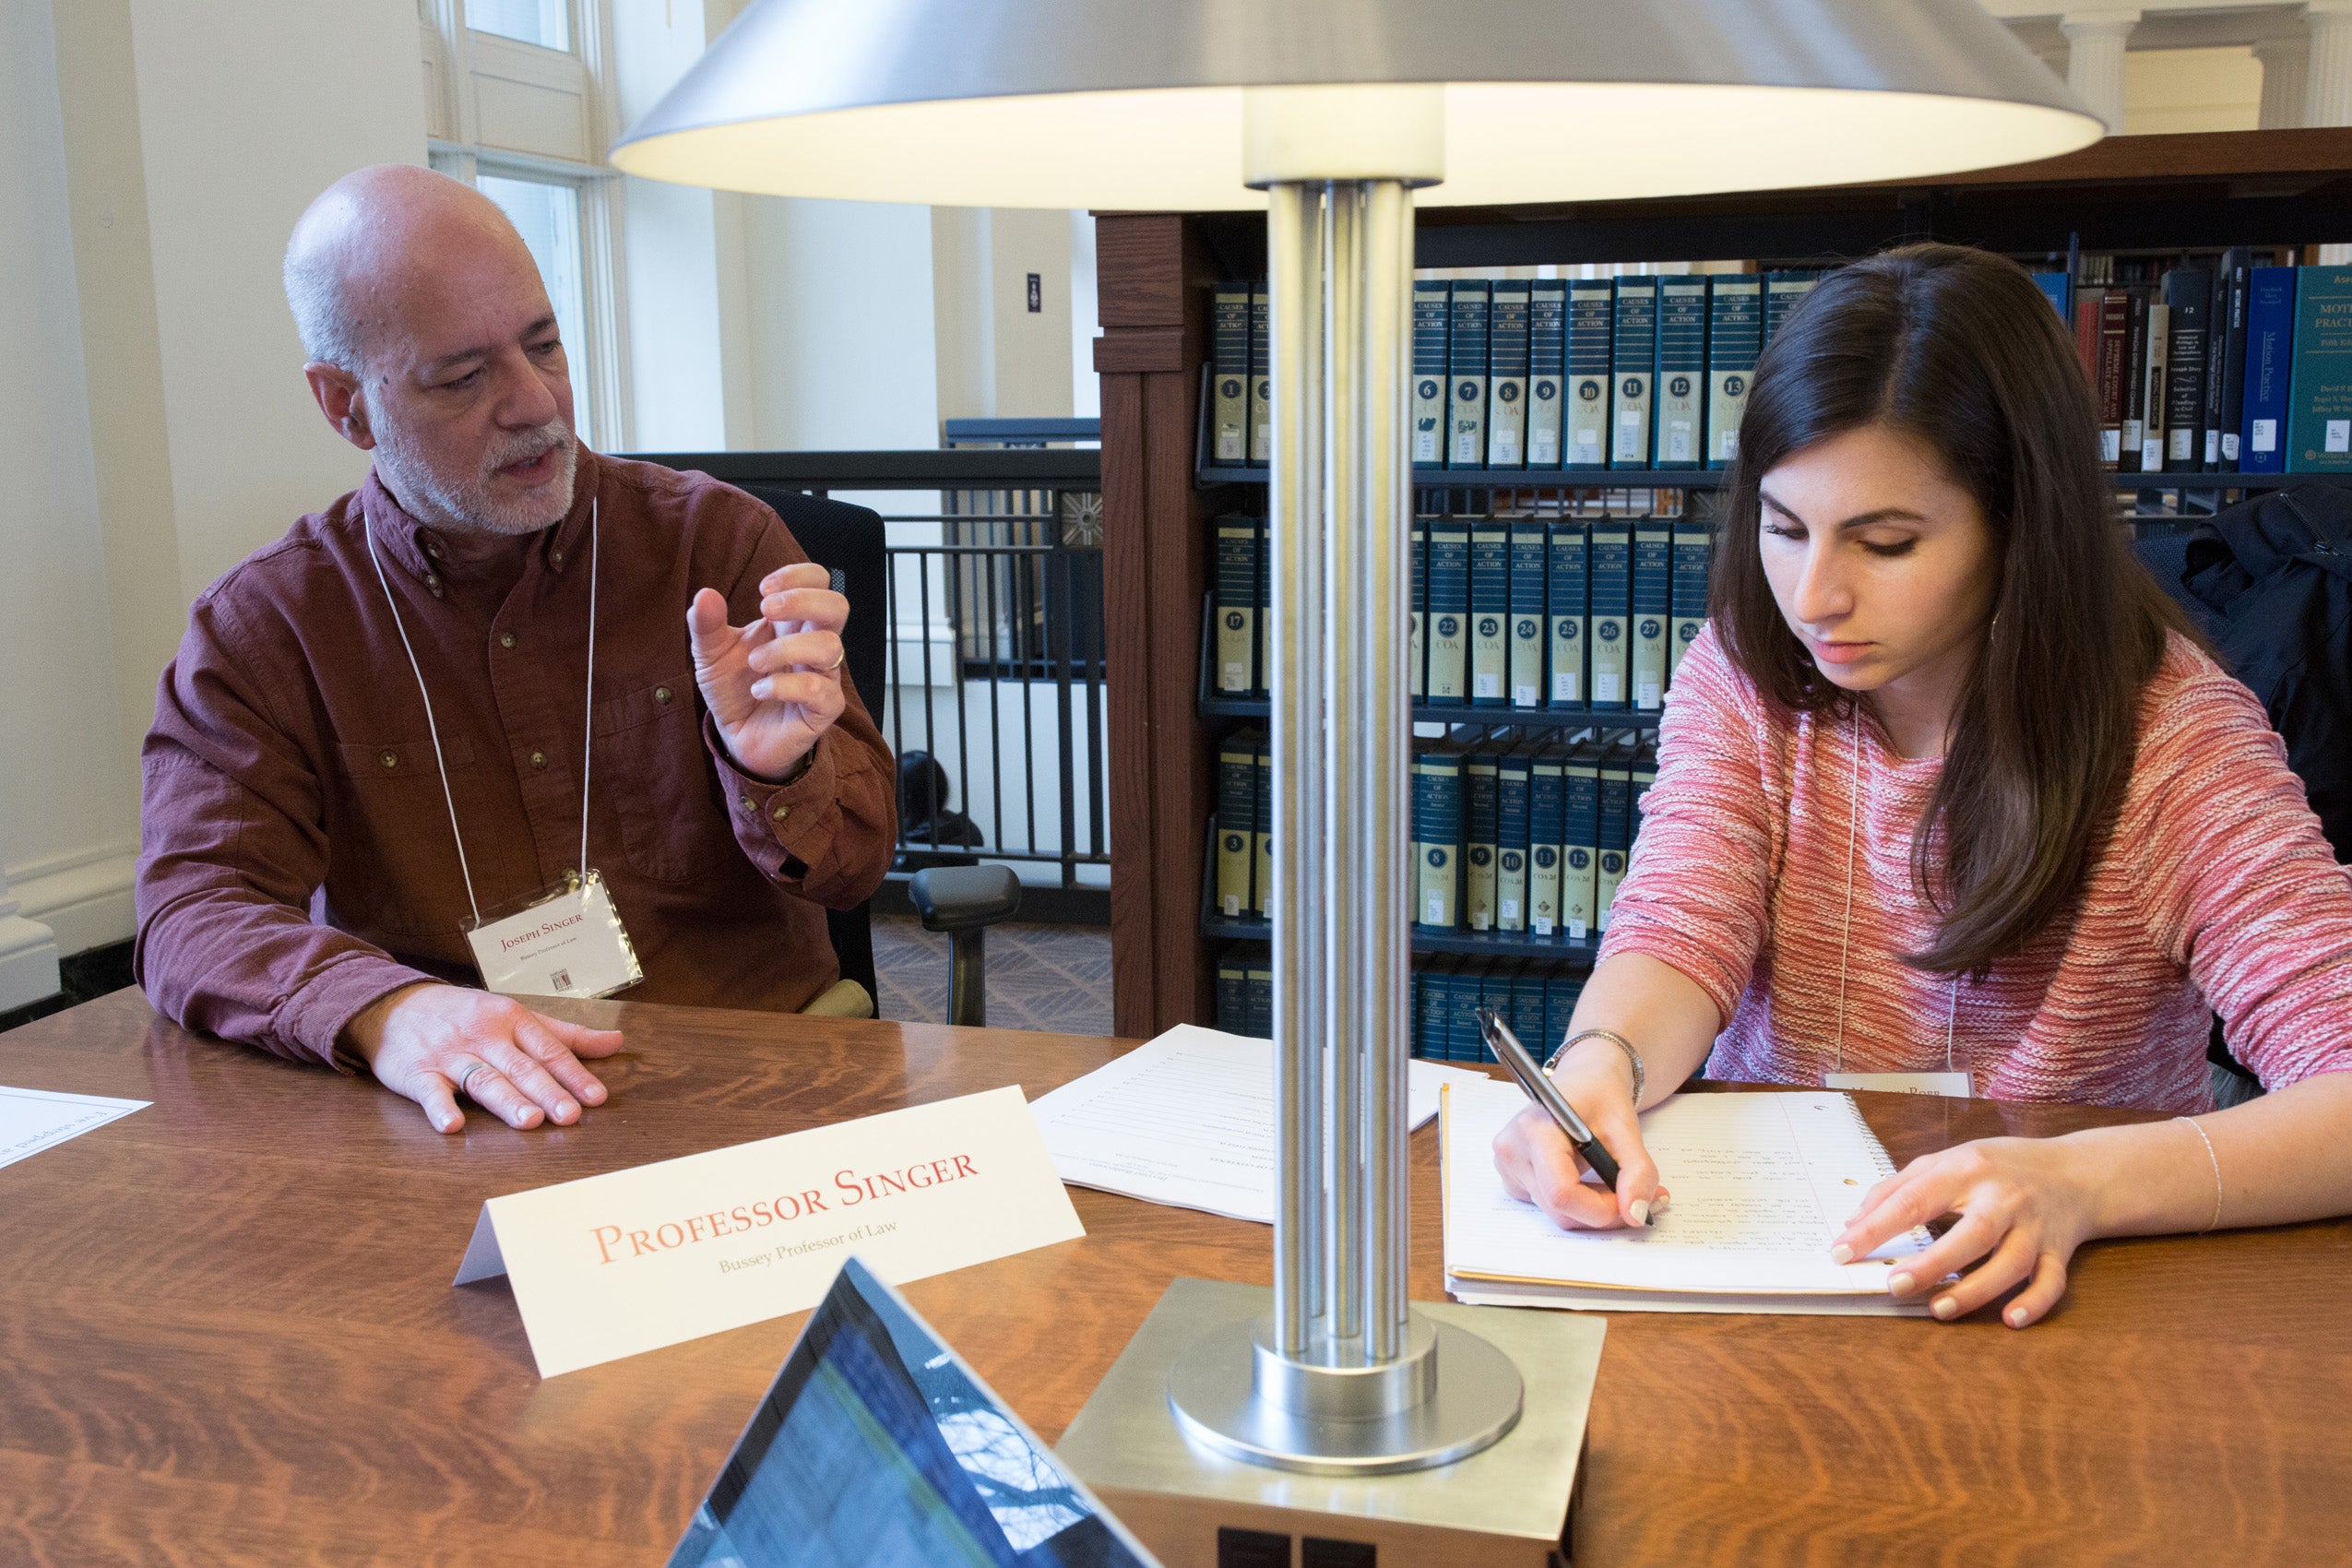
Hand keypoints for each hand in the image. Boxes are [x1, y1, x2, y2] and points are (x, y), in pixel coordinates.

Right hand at [344, 983, 623, 1133]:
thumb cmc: (466, 1015)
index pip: (549, 1050)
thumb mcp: (517, 1015)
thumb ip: (566, 1035)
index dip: (574, 1074)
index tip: (596, 1098)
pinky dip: (439, 1108)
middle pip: (520, 1067)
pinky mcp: (417, 1072)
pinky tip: (452, 1125)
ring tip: (530, 1122)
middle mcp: (485, 1036)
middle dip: (547, 1091)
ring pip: (483, 1079)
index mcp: (512, 1019)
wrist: (395, 1005)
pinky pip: (430, 1091)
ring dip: (507, 1100)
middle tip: (571, 1116)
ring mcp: (450, 1055)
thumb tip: (617, 1041)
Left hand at [687, 563, 848, 781]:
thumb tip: (705, 595)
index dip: (797, 576)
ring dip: (786, 648)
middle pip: (837, 606)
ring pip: (830, 646)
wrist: (737, 738)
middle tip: (766, 610)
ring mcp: (822, 676)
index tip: (763, 590)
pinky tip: (759, 691)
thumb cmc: (734, 690)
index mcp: (792, 624)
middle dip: (802, 600)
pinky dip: (783, 686)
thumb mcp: (710, 653)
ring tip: (755, 663)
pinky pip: (819, 689)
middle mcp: (813, 645)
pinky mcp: (823, 709)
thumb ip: (706, 624)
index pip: (819, 582)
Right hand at [1490, 1038, 1666, 1228]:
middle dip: (1603, 1211)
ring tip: (1614, 1184)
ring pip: (1556, 1213)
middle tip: (1634, 1197)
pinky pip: (1547, 1208)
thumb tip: (1636, 1214)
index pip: (1562, 1192)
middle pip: (1559, 1208)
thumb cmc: (1600, 1097)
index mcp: (1535, 1130)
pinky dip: (1576, 1205)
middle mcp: (1512, 1149)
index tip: (1632, 1204)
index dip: (1601, 1209)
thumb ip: (1638, 1172)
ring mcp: (1507, 1165)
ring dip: (1591, 1209)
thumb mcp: (1627, 1129)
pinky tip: (1588, 1180)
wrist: (1583, 1081)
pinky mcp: (1511, 1177)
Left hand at [1831, 1136, 2099, 1327]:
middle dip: (1933, 1263)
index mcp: (1967, 1169)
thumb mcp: (1946, 1161)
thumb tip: (1853, 1222)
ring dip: (1975, 1290)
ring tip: (1937, 1309)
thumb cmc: (1998, 1167)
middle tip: (1894, 1285)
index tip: (1841, 1252)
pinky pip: (2051, 1281)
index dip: (1876, 1228)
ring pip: (2011, 1263)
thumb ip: (1898, 1187)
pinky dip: (2033, 1302)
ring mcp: (2035, 1227)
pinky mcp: (2059, 1251)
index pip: (1915, 1199)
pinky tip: (2010, 1319)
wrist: (2076, 1171)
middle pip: (1972, 1233)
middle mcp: (2004, 1198)